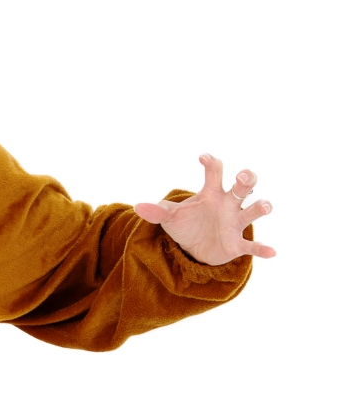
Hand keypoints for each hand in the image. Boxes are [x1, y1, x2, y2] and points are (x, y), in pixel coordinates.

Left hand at [134, 153, 275, 264]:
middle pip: (242, 187)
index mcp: (211, 194)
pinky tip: (272, 251)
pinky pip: (252, 246)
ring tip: (264, 206)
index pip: (215, 172)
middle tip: (242, 176)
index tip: (203, 158)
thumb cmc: (186, 225)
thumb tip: (137, 207)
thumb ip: (156, 210)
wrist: (193, 249)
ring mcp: (235, 223)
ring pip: (253, 210)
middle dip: (246, 179)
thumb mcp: (169, 217)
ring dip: (261, 207)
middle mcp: (227, 204)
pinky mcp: (237, 244)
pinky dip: (262, 249)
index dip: (211, 163)